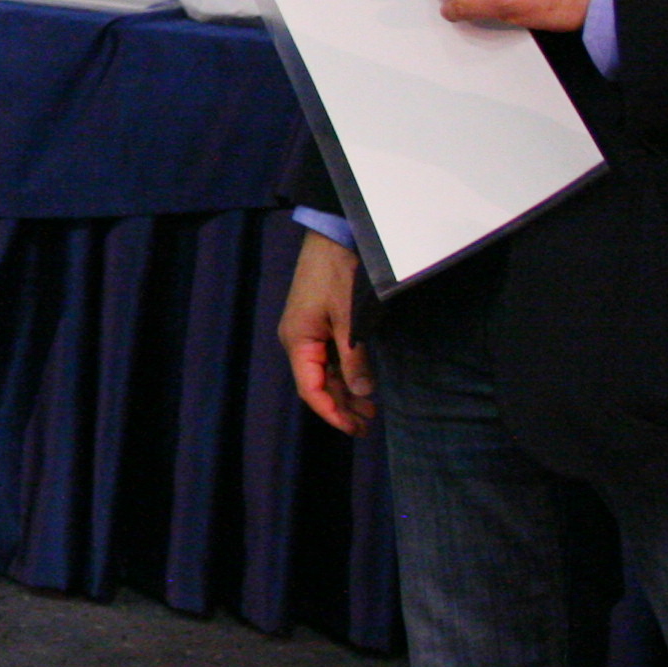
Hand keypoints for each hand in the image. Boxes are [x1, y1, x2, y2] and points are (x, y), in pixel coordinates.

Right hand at [277, 229, 373, 434]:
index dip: (331, 413)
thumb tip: (362, 393)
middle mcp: (297, 341)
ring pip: (323, 373)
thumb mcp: (349, 320)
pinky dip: (344, 375)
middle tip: (368, 426)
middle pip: (316, 385)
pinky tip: (361, 384)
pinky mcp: (317, 323)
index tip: (354, 429)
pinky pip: (328, 359)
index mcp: (298, 342)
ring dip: (344, 392)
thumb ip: (354, 358)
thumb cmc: (337, 275)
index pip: (310, 389)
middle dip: (341, 407)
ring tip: (369, 411)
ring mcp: (306, 332)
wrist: (332, 237)